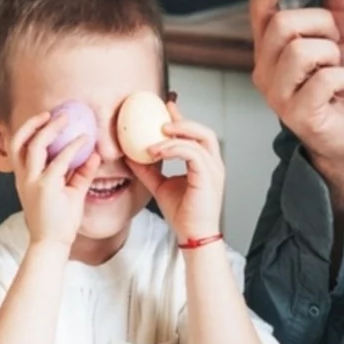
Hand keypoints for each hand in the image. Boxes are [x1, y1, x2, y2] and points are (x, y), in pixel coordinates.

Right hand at [9, 111, 93, 248]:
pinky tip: (85, 141)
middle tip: (50, 113)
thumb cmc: (57, 222)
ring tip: (65, 120)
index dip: (27, 130)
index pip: (18, 148)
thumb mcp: (69, 193)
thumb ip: (80, 173)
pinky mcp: (47, 188)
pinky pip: (60, 161)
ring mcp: (33, 182)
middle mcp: (24, 177)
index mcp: (24, 178)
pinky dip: (72, 147)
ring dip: (49, 129)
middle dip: (32, 124)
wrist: (50, 244)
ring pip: (34, 146)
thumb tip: (94, 155)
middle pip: (18, 141)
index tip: (44, 119)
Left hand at [130, 101, 224, 240]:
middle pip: (205, 132)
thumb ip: (148, 170)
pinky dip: (174, 148)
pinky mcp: (208, 177)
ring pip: (201, 139)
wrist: (192, 236)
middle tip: (162, 116)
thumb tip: (129, 156)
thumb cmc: (182, 214)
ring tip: (157, 133)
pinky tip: (156, 151)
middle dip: (183, 121)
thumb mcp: (160, 186)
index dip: (181, 119)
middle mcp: (213, 164)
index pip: (196, 135)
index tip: (165, 107)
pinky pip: (192, 153)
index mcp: (205, 165)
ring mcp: (214, 170)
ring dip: (178, 133)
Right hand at [249, 0, 343, 186]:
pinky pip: (324, 78)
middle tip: (334, 43)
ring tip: (337, 72)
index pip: (260, 9)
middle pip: (282, 24)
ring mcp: (276, 95)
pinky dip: (343, 78)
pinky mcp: (295, 115)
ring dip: (333, 56)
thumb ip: (339, 9)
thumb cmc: (342, 94)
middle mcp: (264, 71)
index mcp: (270, 51)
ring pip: (302, 50)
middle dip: (321, 26)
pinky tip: (341, 92)